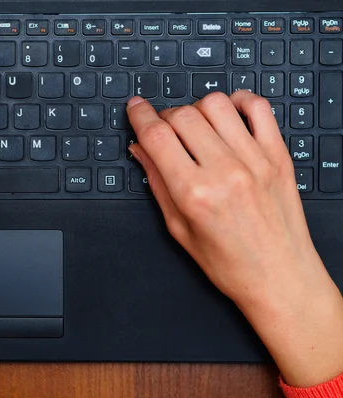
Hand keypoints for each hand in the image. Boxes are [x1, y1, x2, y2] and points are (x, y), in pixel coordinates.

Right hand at [127, 91, 342, 387]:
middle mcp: (225, 171)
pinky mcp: (278, 156)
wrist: (280, 278)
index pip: (157, 137)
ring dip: (196, 109)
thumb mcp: (179, 229)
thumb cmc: (230, 264)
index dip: (140, 116)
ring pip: (216, 104)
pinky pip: (258, 108)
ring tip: (195, 127)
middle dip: (164, 117)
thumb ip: (158, 184)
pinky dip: (239, 101)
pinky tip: (228, 116)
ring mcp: (255, 160)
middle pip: (183, 116)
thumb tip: (141, 150)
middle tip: (163, 131)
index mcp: (194, 194)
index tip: (135, 108)